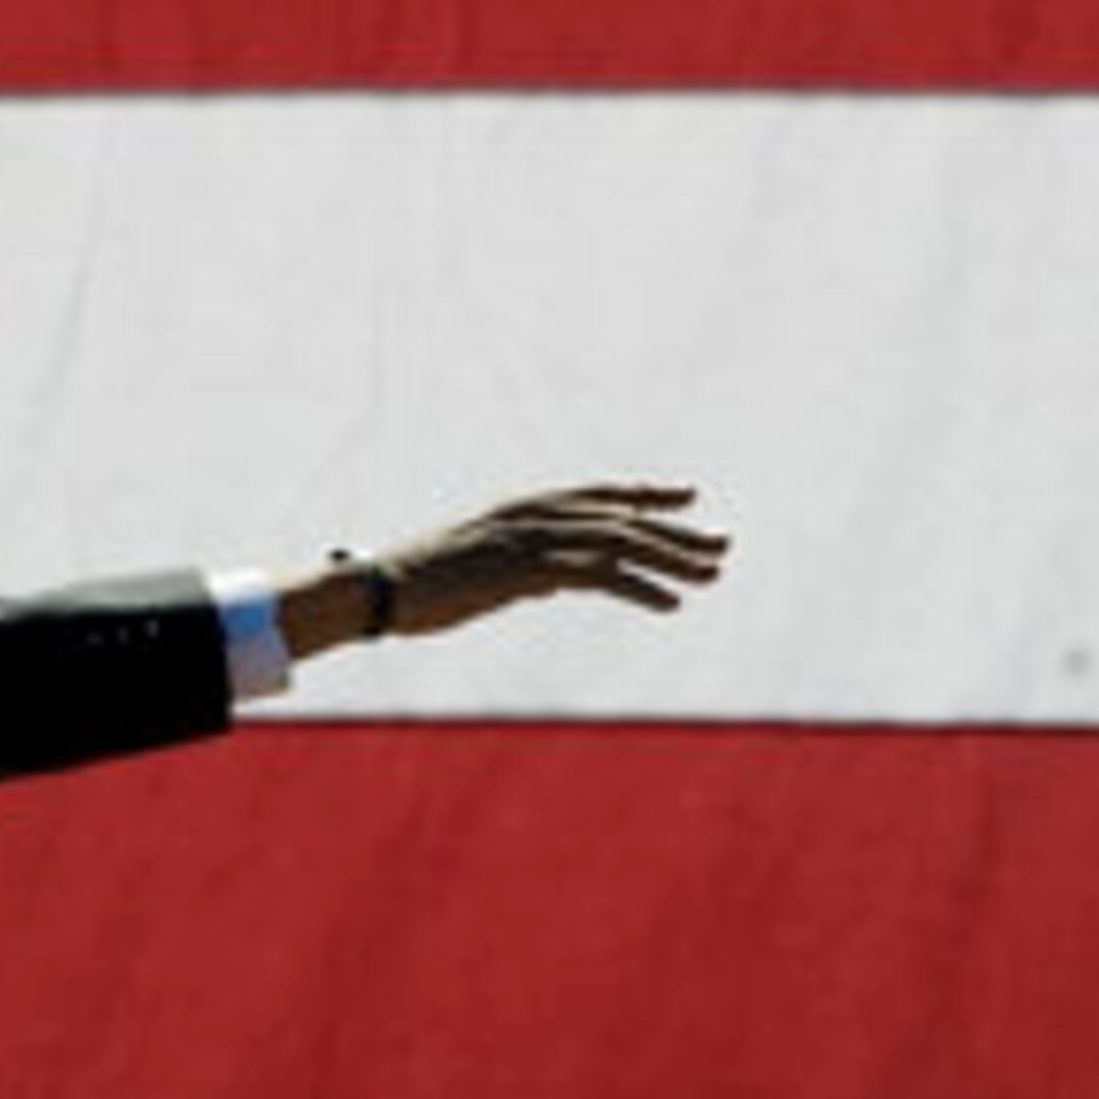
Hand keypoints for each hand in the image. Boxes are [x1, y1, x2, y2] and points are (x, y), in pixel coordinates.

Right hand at [286, 484, 724, 651]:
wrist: (376, 590)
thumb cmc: (414, 587)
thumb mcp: (477, 568)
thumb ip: (521, 566)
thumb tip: (550, 578)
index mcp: (520, 509)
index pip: (597, 495)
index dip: (645, 495)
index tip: (686, 499)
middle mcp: (532, 516)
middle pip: (621, 518)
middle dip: (676, 532)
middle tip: (722, 547)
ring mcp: (530, 540)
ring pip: (619, 542)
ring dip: (670, 559)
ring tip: (710, 576)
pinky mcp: (526, 569)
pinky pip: (598, 575)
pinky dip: (638, 587)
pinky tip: (669, 604)